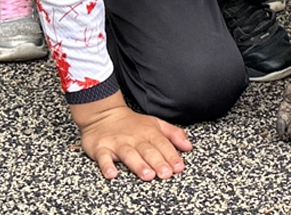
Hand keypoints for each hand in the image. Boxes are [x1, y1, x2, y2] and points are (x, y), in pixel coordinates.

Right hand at [72, 95, 191, 180]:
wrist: (104, 114)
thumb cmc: (133, 123)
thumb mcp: (156, 124)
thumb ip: (173, 134)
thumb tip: (189, 146)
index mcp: (149, 132)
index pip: (163, 144)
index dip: (171, 155)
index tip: (179, 167)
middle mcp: (135, 138)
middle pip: (148, 150)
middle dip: (158, 162)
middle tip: (166, 174)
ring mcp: (118, 143)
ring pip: (130, 154)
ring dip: (138, 165)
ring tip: (147, 175)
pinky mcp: (101, 148)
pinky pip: (104, 157)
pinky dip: (107, 166)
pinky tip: (112, 174)